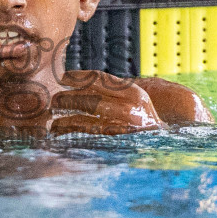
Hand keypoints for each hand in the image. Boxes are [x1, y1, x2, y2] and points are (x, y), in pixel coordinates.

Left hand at [49, 80, 163, 134]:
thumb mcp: (134, 98)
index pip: (101, 79)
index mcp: (133, 93)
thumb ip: (113, 90)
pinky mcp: (115, 140)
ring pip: (87, 118)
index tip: (64, 77)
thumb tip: (80, 83)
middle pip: (91, 99)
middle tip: (54, 99)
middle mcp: (130, 108)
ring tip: (54, 117)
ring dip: (66, 116)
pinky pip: (88, 133)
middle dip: (69, 98)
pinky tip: (60, 130)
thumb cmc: (142, 116)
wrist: (162, 141)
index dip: (79, 77)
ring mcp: (123, 126)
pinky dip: (71, 131)